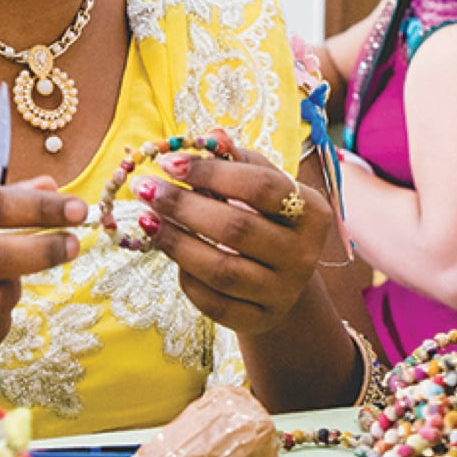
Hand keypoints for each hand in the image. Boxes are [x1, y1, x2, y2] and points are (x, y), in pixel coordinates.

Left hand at [130, 147, 331, 335]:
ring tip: (147, 220)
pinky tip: (169, 253)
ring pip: (222, 270)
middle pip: (237, 228)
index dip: (212, 173)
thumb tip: (211, 135)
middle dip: (183, 207)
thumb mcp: (260, 184)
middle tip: (145, 189)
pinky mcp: (259, 320)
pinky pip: (214, 303)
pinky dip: (186, 278)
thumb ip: (236, 161)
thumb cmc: (265, 217)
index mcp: (311, 211)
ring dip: (176, 242)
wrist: (281, 278)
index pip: (260, 187)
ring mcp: (283, 292)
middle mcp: (303, 254)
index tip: (168, 163)